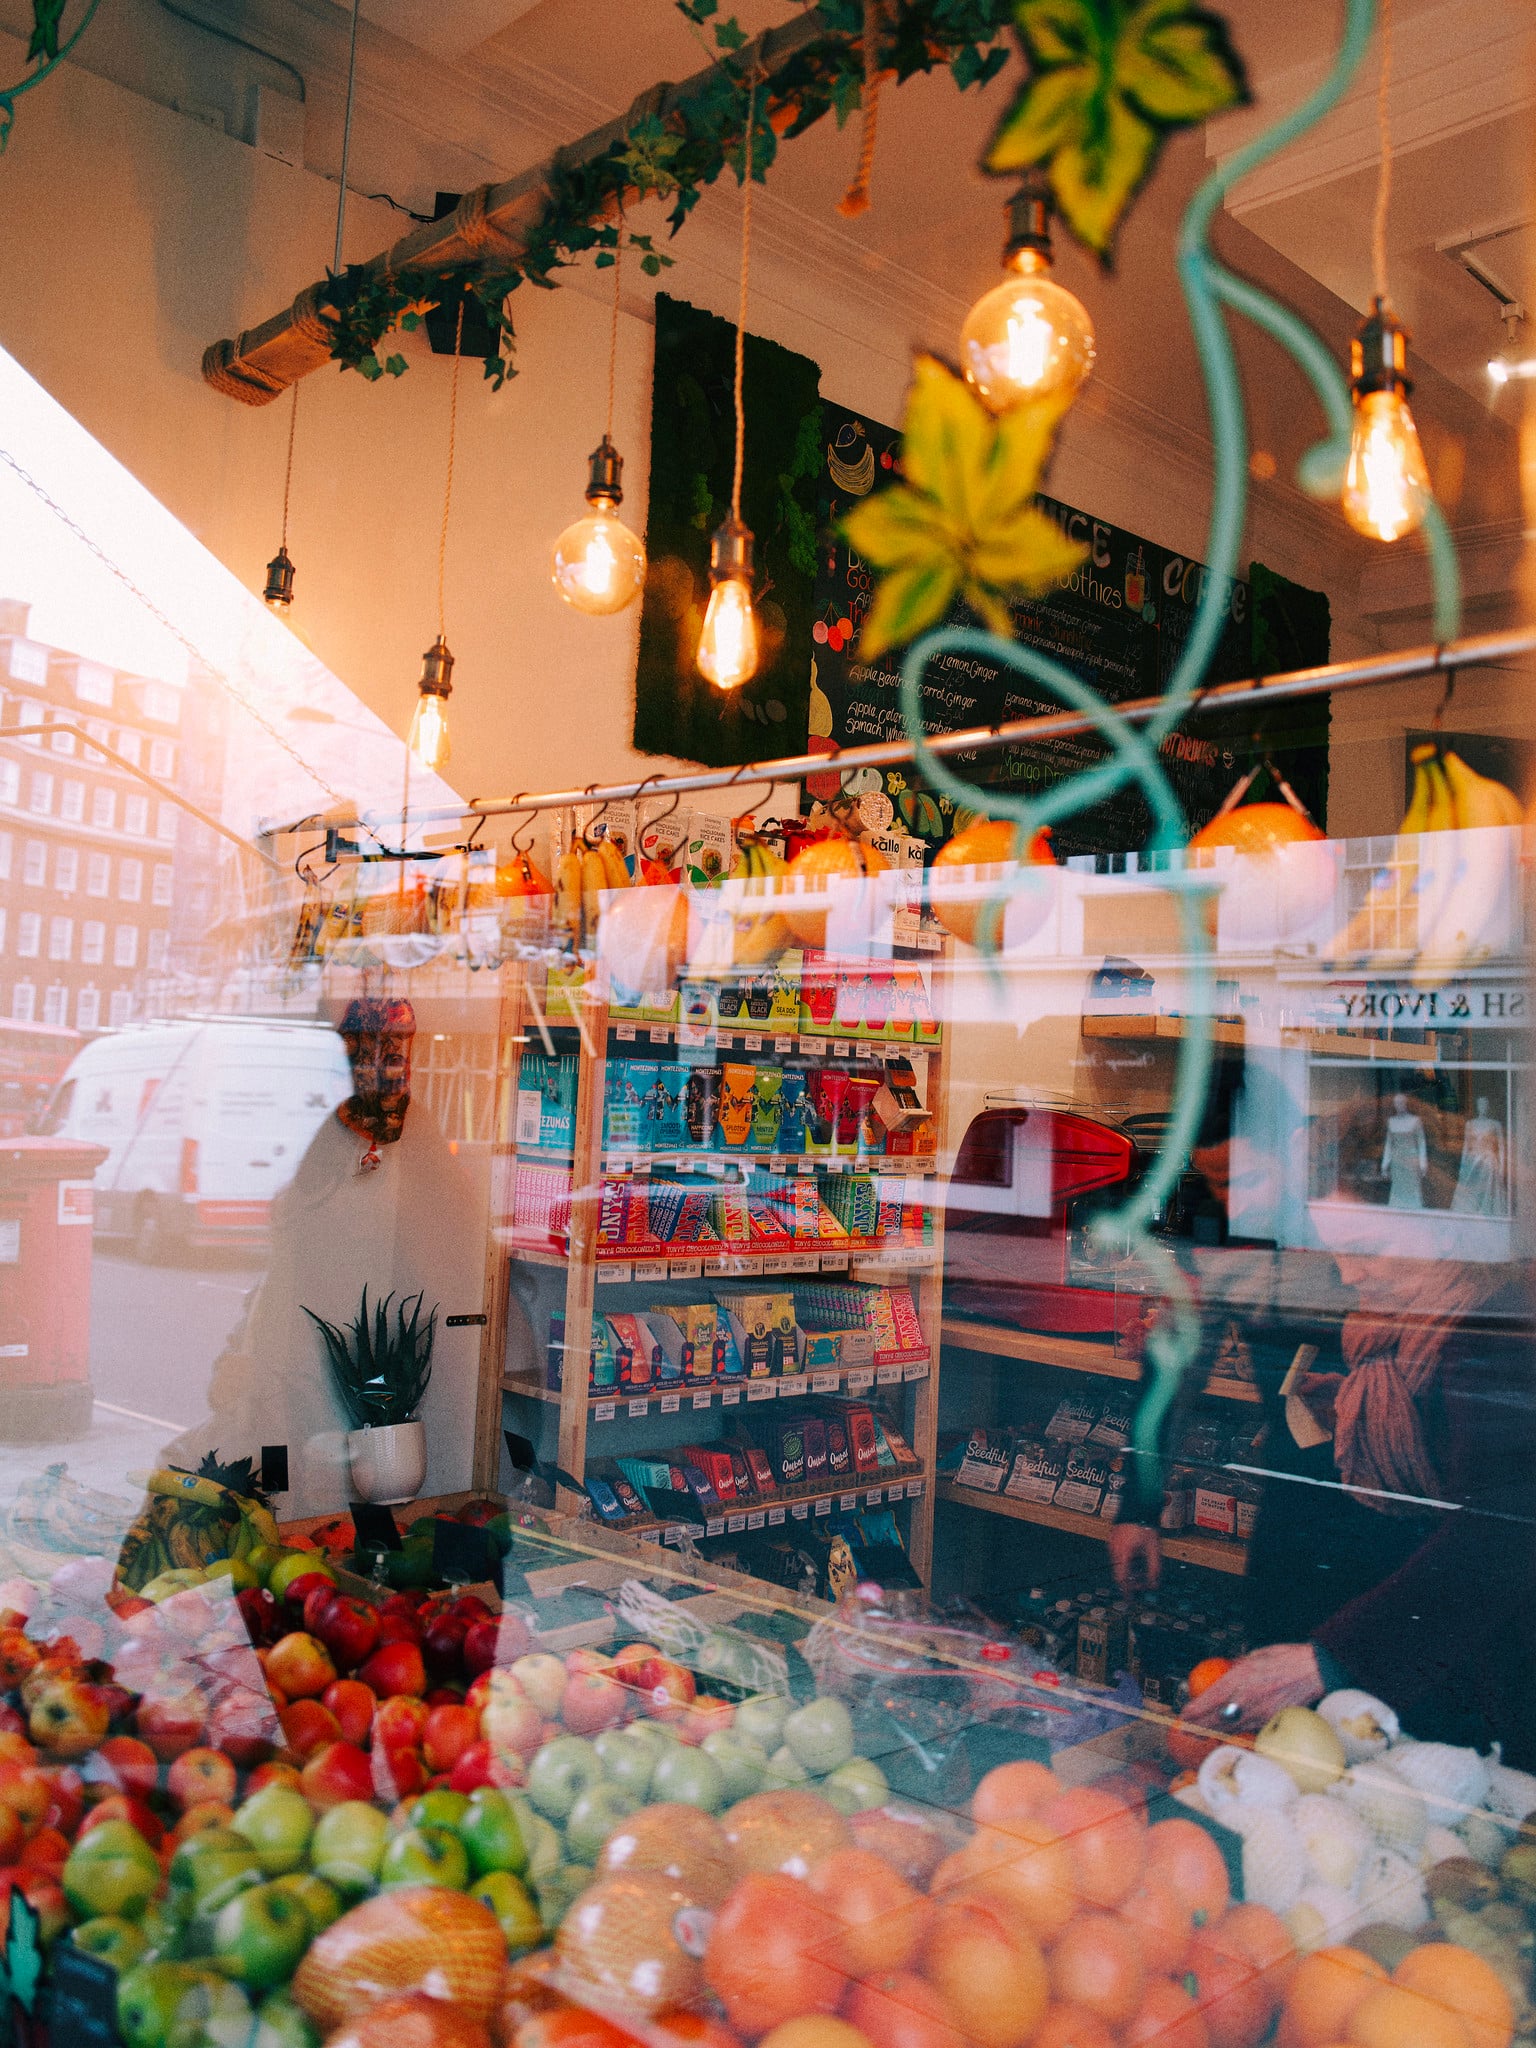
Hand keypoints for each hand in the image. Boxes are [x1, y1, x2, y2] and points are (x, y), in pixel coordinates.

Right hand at [1108, 1521, 1161, 1594]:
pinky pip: (1117, 1556)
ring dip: (1128, 1571)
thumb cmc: (1145, 1525)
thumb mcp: (1154, 1549)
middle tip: (1141, 1584)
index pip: (1122, 1579)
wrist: (1137, 1506)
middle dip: (1130, 1581)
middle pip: (1119, 1573)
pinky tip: (1136, 1559)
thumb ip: (1154, 1568)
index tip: (1129, 1600)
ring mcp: (1112, 1544)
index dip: (1126, 1591)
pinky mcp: (1113, 1539)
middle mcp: (1115, 1550)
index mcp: (1123, 1554)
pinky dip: (1125, 1562)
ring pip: (1118, 1565)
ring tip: (1141, 1570)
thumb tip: (1154, 1583)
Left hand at [1181, 1642, 1323, 1732]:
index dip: (1194, 1710)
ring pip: (1231, 1727)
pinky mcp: (1271, 1722)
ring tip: (1202, 1732)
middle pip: (1216, 1720)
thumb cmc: (1285, 1659)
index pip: (1210, 1700)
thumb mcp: (1253, 1657)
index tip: (1183, 1715)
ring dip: (1215, 1730)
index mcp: (1239, 1679)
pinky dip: (1237, 1730)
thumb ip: (1237, 1667)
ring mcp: (1259, 1713)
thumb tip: (1227, 1672)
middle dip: (1198, 1726)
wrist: (1314, 1671)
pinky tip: (1230, 1730)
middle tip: (1187, 1730)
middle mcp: (1246, 1700)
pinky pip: (1249, 1729)